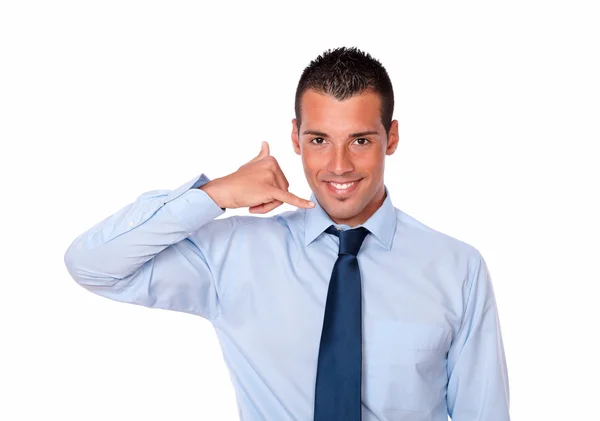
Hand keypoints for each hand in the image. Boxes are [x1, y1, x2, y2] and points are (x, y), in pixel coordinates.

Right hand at [200, 141, 315, 213]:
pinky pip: (288, 199)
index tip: (255, 190)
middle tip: (254, 199)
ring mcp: (272, 177)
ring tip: (253, 202)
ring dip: (267, 205)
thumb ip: (261, 155)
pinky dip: (300, 203)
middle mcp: (274, 166)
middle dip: (270, 200)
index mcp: (272, 160)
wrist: (224, 190)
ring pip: (280, 200)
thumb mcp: (251, 164)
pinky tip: (311, 206)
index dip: (271, 192)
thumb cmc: (237, 180)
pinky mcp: (270, 190)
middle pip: (283, 190)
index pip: (281, 182)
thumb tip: (266, 143)